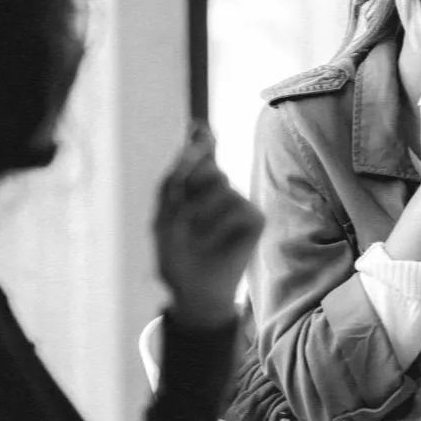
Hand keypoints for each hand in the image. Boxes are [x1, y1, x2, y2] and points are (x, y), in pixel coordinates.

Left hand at [154, 121, 263, 328]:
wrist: (191, 290)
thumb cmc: (175, 253)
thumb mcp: (164, 210)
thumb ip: (178, 171)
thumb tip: (196, 129)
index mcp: (198, 186)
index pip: (202, 152)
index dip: (199, 141)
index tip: (197, 129)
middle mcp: (223, 190)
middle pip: (209, 166)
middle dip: (189, 189)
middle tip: (182, 218)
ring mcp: (241, 204)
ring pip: (220, 185)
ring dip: (199, 212)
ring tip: (194, 237)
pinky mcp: (256, 220)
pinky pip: (236, 206)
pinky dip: (218, 225)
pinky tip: (212, 243)